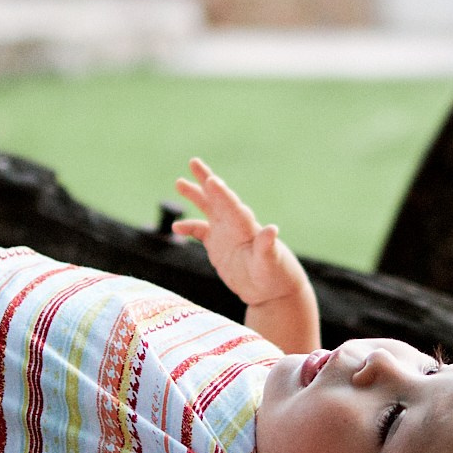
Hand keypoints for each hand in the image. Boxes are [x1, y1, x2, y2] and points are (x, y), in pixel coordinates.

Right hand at [173, 158, 306, 308]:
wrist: (273, 290)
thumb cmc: (276, 276)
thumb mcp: (271, 263)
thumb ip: (268, 247)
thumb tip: (272, 229)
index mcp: (247, 227)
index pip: (233, 206)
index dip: (222, 194)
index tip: (212, 180)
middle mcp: (235, 225)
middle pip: (219, 198)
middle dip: (206, 180)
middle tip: (194, 161)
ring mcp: (226, 234)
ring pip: (208, 209)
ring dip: (195, 195)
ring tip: (179, 181)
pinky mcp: (218, 246)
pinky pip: (200, 231)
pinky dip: (189, 228)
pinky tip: (176, 227)